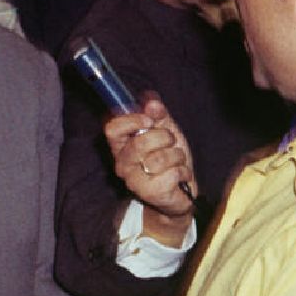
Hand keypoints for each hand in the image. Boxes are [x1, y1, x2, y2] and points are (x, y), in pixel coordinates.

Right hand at [105, 96, 195, 243]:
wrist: (181, 192)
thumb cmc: (170, 160)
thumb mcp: (166, 131)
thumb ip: (158, 114)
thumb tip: (151, 101)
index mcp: (121, 146)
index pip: (112, 129)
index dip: (131, 120)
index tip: (149, 119)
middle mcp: (122, 164)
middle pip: (140, 142)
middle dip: (164, 137)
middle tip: (170, 143)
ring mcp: (135, 181)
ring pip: (160, 158)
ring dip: (177, 156)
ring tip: (176, 162)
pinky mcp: (151, 193)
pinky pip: (173, 173)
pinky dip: (183, 171)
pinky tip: (179, 177)